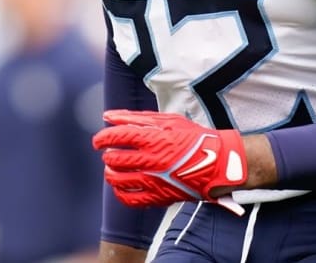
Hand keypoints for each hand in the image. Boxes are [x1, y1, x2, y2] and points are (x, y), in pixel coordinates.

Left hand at [93, 110, 247, 213]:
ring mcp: (154, 180)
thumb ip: (135, 117)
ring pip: (118, 180)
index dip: (102, 138)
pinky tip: (121, 186)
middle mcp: (151, 160)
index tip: (98, 141)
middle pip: (114, 159)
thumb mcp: (166, 120)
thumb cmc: (192, 138)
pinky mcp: (159, 196)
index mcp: (152, 138)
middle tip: (109, 153)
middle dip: (107, 156)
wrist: (217, 162)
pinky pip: (130, 199)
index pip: (116, 137)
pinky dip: (120, 193)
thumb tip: (107, 116)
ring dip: (110, 173)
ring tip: (112, 169)